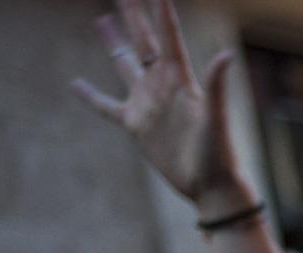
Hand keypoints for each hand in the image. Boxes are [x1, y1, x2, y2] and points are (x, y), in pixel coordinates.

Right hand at [71, 0, 240, 202]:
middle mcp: (162, 86)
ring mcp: (147, 104)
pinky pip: (107, 107)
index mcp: (181, 80)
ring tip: (101, 20)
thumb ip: (218, 85)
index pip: (169, 38)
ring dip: (114, 44)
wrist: (209, 185)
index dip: (162, 13)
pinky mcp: (135, 126)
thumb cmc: (218, 153)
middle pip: (144, 43)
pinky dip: (91, 96)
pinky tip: (75, 84)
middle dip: (134, 17)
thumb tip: (227, 53)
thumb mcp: (217, 118)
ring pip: (124, 66)